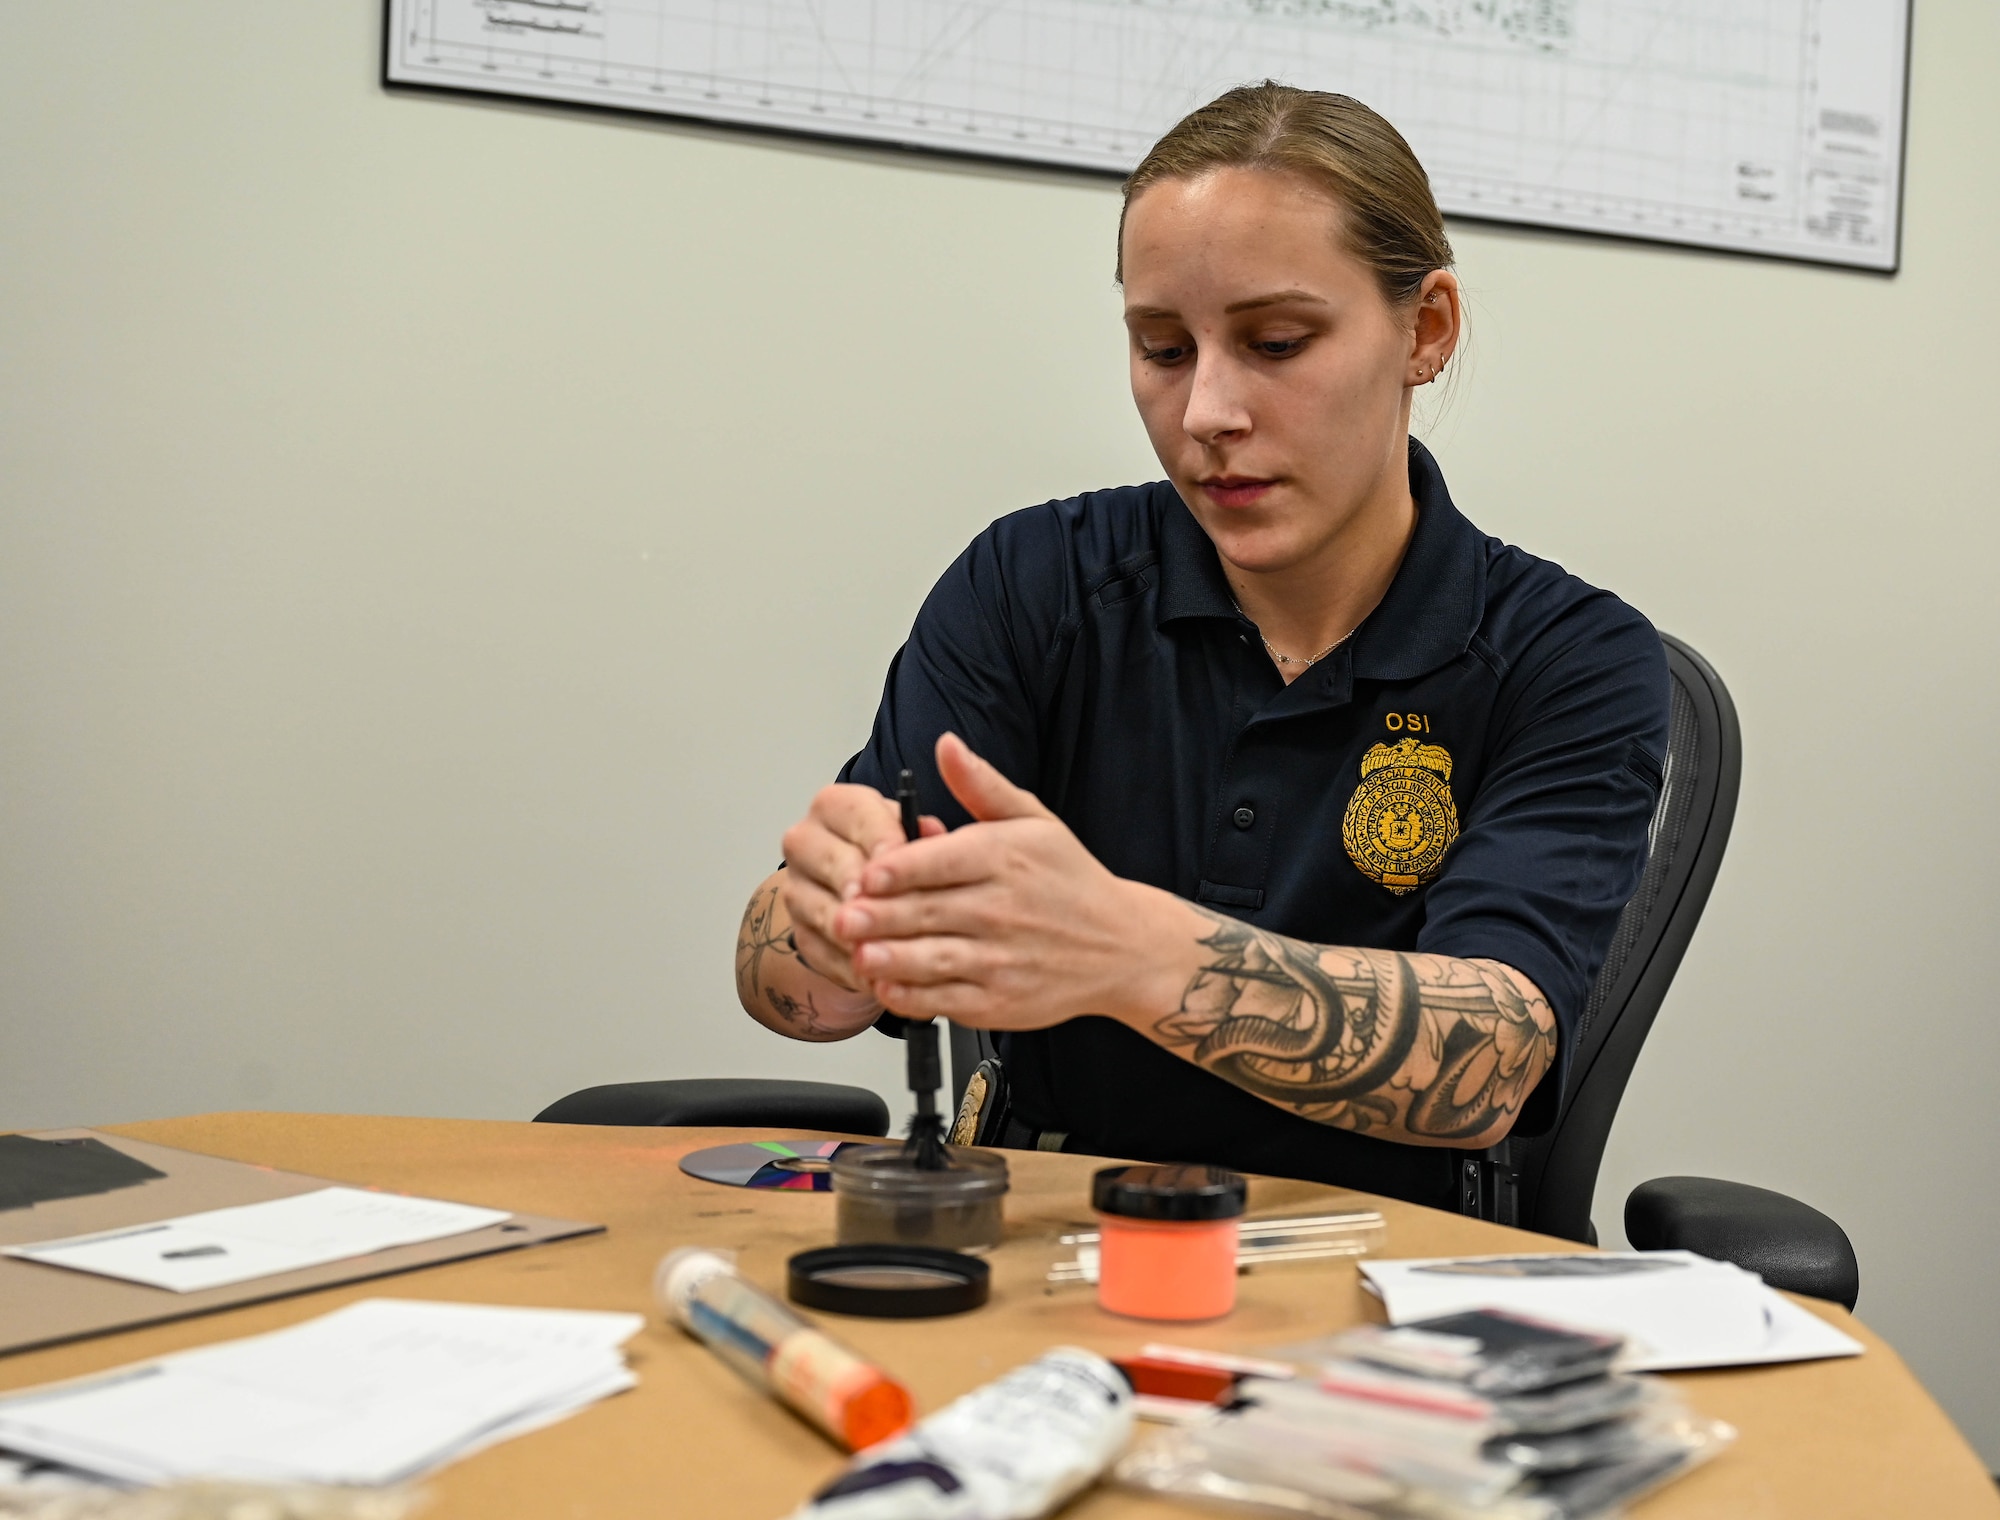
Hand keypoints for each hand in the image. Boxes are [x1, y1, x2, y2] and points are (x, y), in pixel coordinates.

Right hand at [780, 782, 944, 993]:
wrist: (867, 895)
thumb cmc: (898, 857)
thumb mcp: (916, 836)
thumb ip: (925, 834)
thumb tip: (932, 832)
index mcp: (835, 806)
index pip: (853, 814)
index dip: (880, 837)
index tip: (900, 856)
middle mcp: (806, 842)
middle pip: (830, 861)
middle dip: (858, 883)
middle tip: (881, 903)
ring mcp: (797, 889)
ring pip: (821, 909)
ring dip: (853, 930)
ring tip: (884, 945)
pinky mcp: (800, 932)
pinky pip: (822, 950)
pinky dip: (851, 964)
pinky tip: (878, 973)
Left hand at [830, 733, 1181, 1028]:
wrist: (1122, 947)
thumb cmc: (1071, 882)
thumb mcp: (1034, 820)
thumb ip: (981, 785)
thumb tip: (946, 746)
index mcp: (1005, 858)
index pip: (941, 861)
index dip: (897, 869)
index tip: (864, 873)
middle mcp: (1002, 909)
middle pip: (927, 911)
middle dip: (878, 916)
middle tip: (842, 916)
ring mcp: (1001, 959)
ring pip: (932, 959)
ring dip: (890, 959)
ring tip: (857, 953)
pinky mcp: (998, 1001)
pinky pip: (945, 999)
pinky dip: (913, 996)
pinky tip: (888, 985)